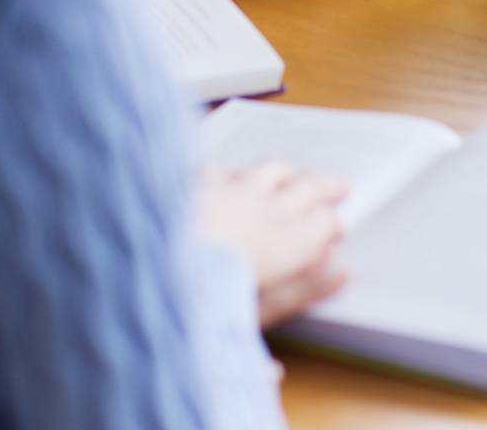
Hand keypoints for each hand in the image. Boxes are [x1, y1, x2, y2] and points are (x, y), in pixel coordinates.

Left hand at [198, 159, 346, 328]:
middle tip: (342, 186)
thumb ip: (298, 294)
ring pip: (270, 169)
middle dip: (327, 187)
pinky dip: (232, 173)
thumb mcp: (257, 317)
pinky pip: (223, 169)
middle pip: (306, 188)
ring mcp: (229, 188)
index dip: (335, 226)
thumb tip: (337, 276)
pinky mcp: (196, 182)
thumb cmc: (201, 301)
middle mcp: (263, 206)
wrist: (144, 266)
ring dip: (288, 171)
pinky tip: (231, 174)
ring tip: (295, 173)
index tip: (340, 232)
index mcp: (285, 241)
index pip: (325, 224)